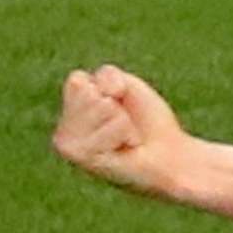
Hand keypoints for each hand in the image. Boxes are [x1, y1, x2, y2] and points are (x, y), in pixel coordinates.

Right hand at [51, 64, 193, 196]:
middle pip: (87, 91)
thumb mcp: (127, 86)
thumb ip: (107, 75)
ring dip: (124, 121)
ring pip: (102, 106)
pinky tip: (125, 149)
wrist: (169, 156)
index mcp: (68, 115)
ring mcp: (68, 145)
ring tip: (126, 139)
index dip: (109, 88)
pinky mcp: (82, 157)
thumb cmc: (148, 122)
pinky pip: (113, 125)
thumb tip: (103, 94)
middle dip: (117, 105)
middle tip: (125, 127)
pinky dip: (127, 132)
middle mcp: (63, 131)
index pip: (77, 80)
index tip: (119, 108)